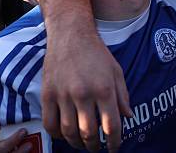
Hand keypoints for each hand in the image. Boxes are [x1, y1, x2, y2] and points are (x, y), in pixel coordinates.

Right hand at [41, 33, 131, 152]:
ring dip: (77, 143)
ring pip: (69, 132)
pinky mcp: (47, 94)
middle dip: (95, 146)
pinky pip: (50, 124)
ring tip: (82, 144)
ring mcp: (63, 95)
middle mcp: (84, 94)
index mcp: (104, 89)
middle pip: (89, 133)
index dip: (115, 142)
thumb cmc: (97, 53)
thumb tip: (128, 117)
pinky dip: (57, 135)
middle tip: (97, 148)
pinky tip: (65, 135)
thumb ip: (123, 96)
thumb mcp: (116, 71)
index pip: (112, 126)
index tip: (115, 148)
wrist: (71, 34)